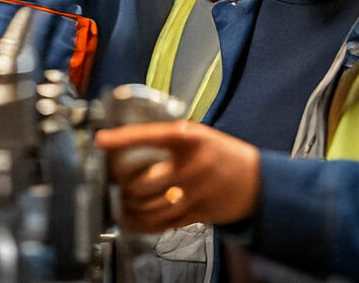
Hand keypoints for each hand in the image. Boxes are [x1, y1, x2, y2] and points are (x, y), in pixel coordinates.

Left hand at [95, 120, 259, 232]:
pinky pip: (161, 224)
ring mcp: (193, 195)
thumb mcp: (201, 135)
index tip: (101, 140)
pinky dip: (142, 223)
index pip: (150, 136)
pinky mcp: (195, 215)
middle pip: (142, 182)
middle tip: (116, 181)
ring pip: (149, 207)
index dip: (123, 139)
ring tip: (122, 200)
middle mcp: (190, 167)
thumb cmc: (223, 154)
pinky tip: (132, 219)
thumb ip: (172, 138)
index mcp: (190, 140)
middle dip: (123, 185)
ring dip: (129, 206)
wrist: (257, 182)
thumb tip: (132, 140)